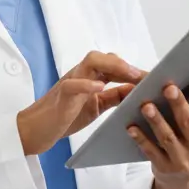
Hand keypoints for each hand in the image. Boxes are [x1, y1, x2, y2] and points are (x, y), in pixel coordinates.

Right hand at [17, 51, 144, 155]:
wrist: (34, 130)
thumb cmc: (64, 116)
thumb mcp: (95, 107)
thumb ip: (113, 97)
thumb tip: (136, 91)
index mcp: (89, 77)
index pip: (113, 65)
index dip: (133, 70)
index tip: (154, 78)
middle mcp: (80, 75)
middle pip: (103, 58)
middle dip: (126, 65)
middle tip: (145, 76)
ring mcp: (70, 83)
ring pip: (91, 62)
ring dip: (113, 66)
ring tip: (131, 75)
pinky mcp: (61, 96)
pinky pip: (72, 84)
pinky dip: (86, 84)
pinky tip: (99, 87)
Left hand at [127, 71, 188, 188]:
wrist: (187, 183)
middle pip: (188, 122)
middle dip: (179, 104)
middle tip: (168, 87)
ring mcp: (181, 159)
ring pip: (168, 137)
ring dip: (157, 121)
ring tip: (146, 105)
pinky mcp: (164, 167)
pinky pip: (151, 151)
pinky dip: (141, 139)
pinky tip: (131, 126)